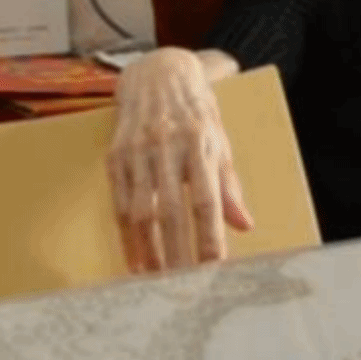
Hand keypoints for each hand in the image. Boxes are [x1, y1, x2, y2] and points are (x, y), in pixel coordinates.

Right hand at [107, 48, 252, 272]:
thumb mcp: (221, 141)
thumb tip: (244, 225)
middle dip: (178, 252)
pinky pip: (118, 203)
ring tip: (158, 281)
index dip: (210, 236)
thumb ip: (229, 185)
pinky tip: (135, 261)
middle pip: (172, 210)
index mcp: (201, 144)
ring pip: (141, 211)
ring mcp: (138, 151)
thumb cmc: (197, 112)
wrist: (158, 72)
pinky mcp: (116, 156)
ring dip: (149, 250)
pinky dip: (127, 236)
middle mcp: (168, 147)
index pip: (206, 200)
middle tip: (184, 286)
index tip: (215, 268)